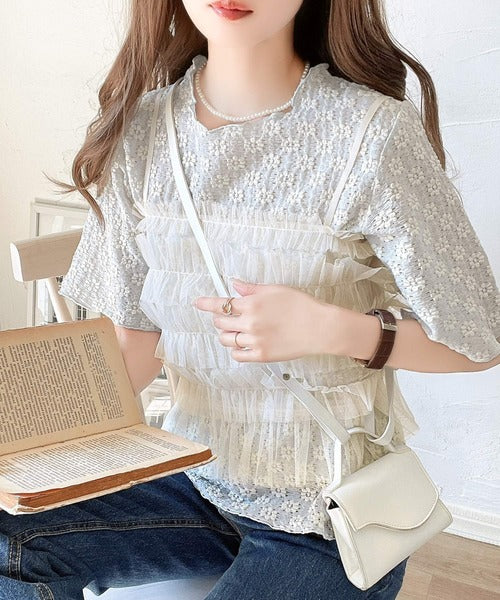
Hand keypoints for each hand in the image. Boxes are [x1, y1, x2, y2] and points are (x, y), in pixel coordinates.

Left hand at [192, 278, 330, 362]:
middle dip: (220, 319)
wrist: (319, 327)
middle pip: (221, 323)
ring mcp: (254, 340)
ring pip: (226, 340)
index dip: (206, 303)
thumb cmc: (302, 306)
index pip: (221, 304)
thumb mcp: (276, 290)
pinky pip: (237, 355)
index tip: (198, 303)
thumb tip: (236, 285)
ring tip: (234, 331)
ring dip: (226, 334)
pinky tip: (241, 344)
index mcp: (252, 304)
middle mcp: (250, 322)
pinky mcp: (261, 355)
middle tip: (227, 317)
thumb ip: (252, 288)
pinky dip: (235, 349)